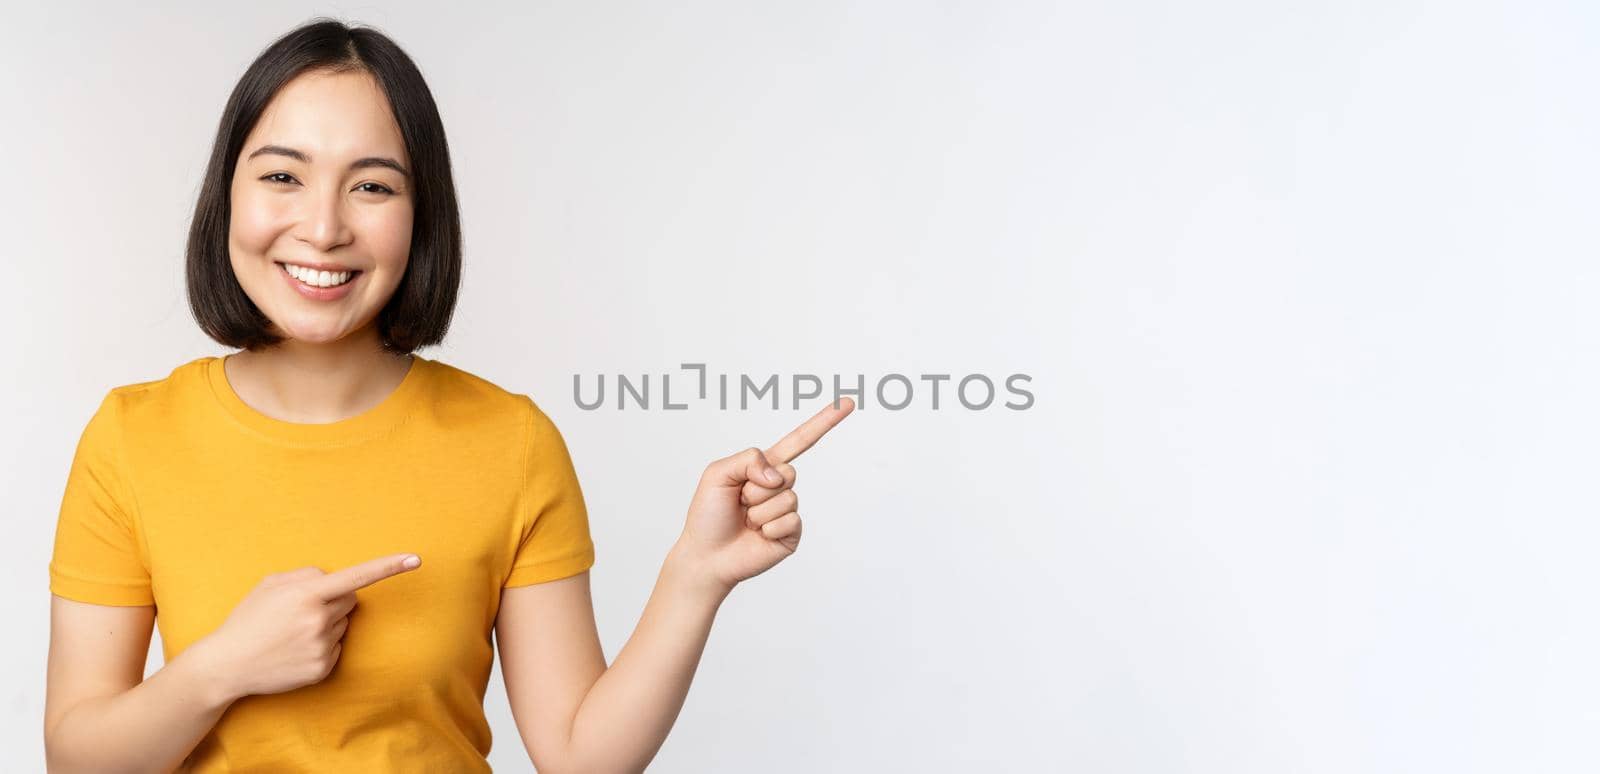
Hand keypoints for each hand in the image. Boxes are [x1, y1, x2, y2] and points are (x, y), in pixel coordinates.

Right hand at [196, 553, 422, 699]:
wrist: (227, 665)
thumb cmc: (249, 619)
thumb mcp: (271, 585)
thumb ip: (306, 575)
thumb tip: (334, 578)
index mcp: (306, 594)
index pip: (356, 576)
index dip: (388, 567)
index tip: (415, 560)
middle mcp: (318, 619)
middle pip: (351, 600)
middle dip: (335, 601)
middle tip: (301, 611)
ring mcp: (322, 646)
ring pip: (343, 624)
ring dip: (327, 624)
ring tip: (292, 633)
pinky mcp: (323, 668)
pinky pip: (337, 648)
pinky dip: (322, 646)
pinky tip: (295, 651)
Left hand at [675, 397, 854, 594]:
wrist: (705, 556)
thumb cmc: (707, 514)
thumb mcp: (717, 473)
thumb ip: (747, 460)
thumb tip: (778, 476)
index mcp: (764, 468)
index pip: (799, 441)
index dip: (823, 422)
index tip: (847, 403)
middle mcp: (779, 487)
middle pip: (788, 471)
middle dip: (757, 487)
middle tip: (740, 502)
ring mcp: (787, 511)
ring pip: (787, 498)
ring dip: (759, 511)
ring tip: (745, 521)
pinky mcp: (791, 534)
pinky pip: (790, 521)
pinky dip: (768, 528)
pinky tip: (757, 536)